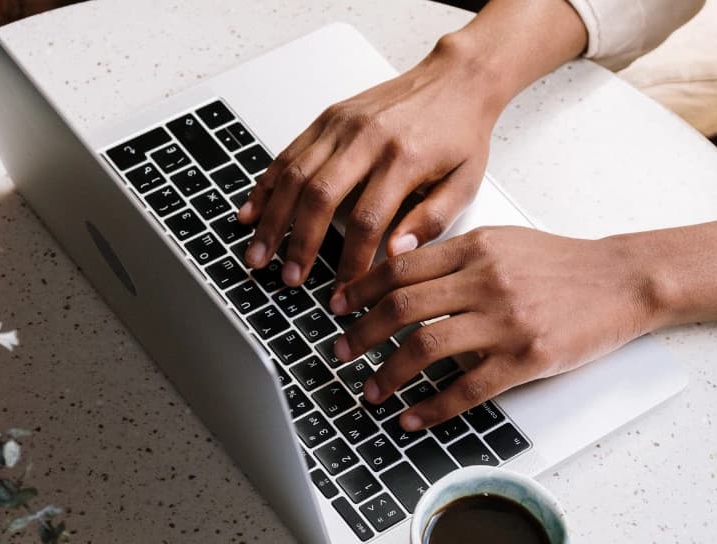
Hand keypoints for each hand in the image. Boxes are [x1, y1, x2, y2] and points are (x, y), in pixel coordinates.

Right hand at [237, 36, 503, 288]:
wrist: (456, 79)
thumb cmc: (460, 134)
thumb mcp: (464, 183)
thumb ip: (432, 222)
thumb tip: (395, 256)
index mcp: (403, 158)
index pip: (368, 221)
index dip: (350, 261)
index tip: (343, 291)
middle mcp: (367, 138)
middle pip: (320, 197)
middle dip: (298, 243)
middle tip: (287, 278)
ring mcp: (342, 125)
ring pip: (295, 175)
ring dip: (272, 219)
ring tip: (258, 254)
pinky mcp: (328, 118)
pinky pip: (288, 153)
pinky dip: (266, 185)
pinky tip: (251, 212)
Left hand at [329, 207, 716, 432]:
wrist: (623, 281)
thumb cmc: (562, 265)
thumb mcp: (505, 242)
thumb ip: (455, 255)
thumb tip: (399, 271)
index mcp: (475, 247)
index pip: (400, 267)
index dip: (360, 289)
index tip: (337, 307)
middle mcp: (485, 280)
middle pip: (402, 308)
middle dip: (361, 334)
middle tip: (339, 352)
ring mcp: (506, 320)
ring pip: (426, 348)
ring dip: (388, 374)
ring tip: (370, 391)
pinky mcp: (527, 357)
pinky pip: (466, 388)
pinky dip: (431, 407)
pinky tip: (413, 417)